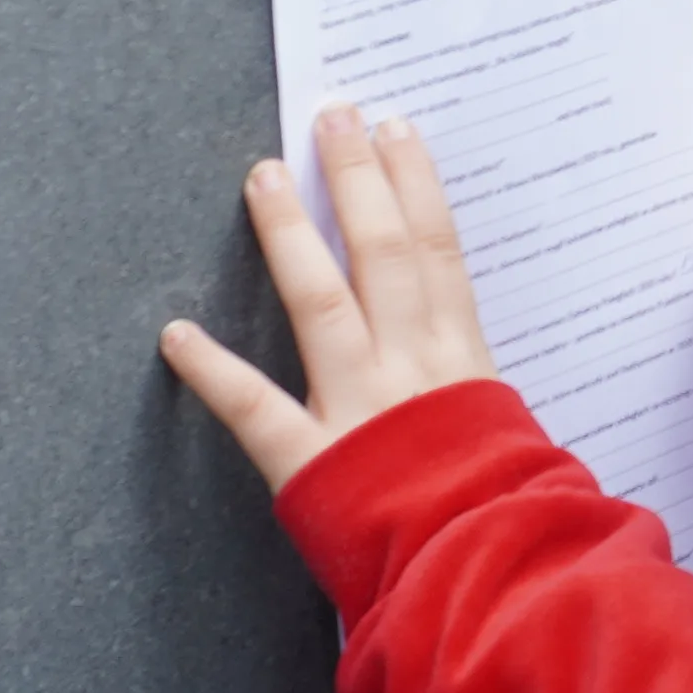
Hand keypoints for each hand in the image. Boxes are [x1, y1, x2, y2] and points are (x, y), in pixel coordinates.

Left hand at [159, 108, 498, 495]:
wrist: (492, 576)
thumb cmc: (513, 520)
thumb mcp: (517, 444)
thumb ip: (483, 403)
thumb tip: (471, 376)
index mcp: (465, 361)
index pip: (438, 250)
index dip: (415, 183)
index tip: (396, 130)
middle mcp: (412, 368)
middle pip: (383, 250)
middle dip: (354, 176)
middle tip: (329, 116)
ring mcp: (360, 408)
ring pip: (320, 299)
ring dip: (288, 233)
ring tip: (262, 175)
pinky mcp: (313, 461)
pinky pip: (253, 409)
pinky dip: (211, 372)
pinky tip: (174, 333)